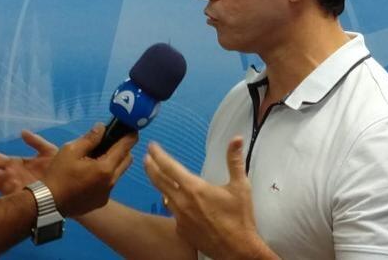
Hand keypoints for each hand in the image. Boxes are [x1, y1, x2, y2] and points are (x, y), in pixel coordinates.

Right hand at [0, 130, 57, 194]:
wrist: (70, 182)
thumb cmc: (58, 167)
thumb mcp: (48, 151)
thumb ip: (36, 142)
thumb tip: (23, 132)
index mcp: (17, 165)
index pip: (0, 160)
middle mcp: (14, 176)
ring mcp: (17, 187)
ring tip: (5, 171)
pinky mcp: (24, 196)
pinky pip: (12, 195)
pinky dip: (10, 188)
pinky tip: (13, 181)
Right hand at [42, 123, 136, 217]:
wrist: (48, 203)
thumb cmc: (58, 175)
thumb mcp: (70, 150)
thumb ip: (90, 138)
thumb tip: (102, 127)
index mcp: (105, 168)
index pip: (125, 147)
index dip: (130, 136)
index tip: (132, 129)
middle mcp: (111, 182)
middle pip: (126, 160)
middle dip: (123, 149)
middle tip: (112, 141)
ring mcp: (107, 193)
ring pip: (118, 173)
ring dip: (114, 163)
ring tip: (98, 157)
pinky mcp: (101, 201)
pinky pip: (109, 184)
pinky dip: (105, 176)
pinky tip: (91, 174)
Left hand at [144, 137, 277, 259]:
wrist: (236, 248)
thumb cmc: (239, 217)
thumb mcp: (240, 186)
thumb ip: (235, 160)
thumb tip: (237, 139)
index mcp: (194, 188)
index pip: (169, 166)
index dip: (158, 155)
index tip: (151, 147)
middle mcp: (182, 202)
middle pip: (159, 181)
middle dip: (151, 167)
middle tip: (146, 158)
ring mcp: (179, 217)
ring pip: (164, 196)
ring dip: (159, 184)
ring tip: (158, 177)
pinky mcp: (181, 229)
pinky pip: (172, 212)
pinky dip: (172, 203)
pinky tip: (175, 202)